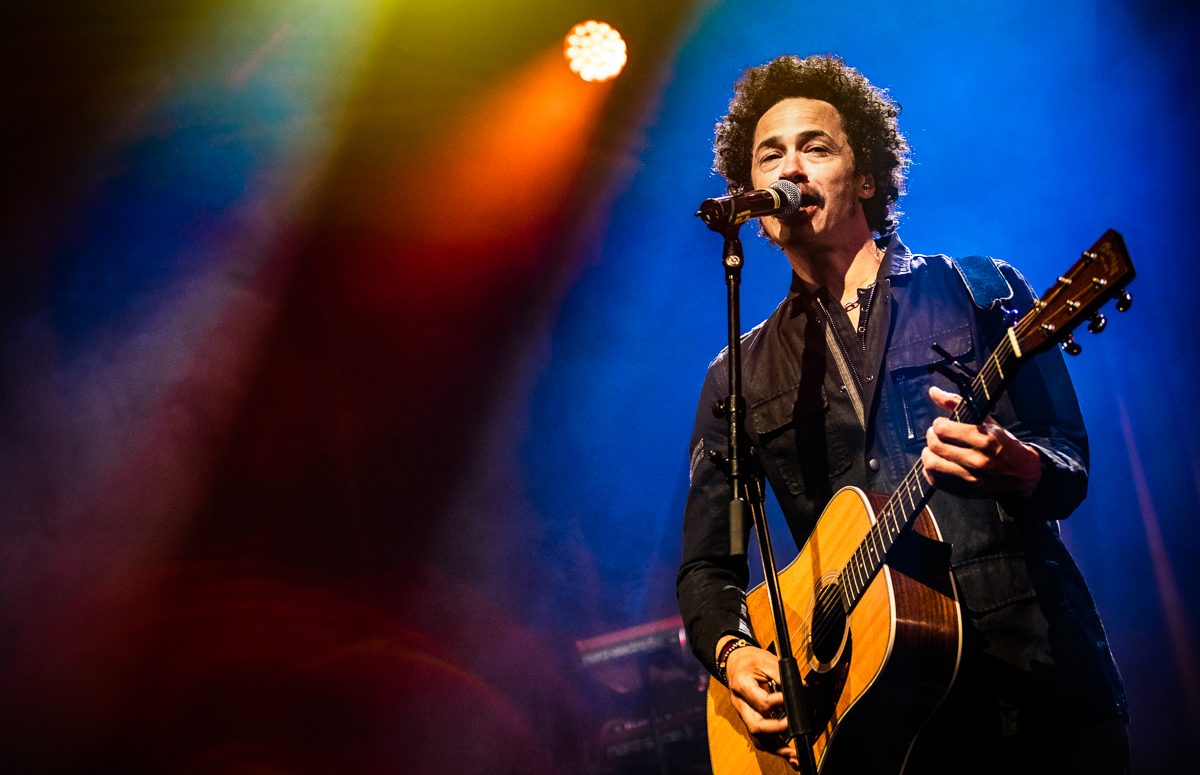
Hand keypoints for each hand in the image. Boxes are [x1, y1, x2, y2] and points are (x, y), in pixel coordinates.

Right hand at [722, 641, 801, 769]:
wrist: (735, 661)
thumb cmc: (750, 660)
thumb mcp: (766, 659)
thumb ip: (783, 674)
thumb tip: (801, 688)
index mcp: (741, 685)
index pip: (761, 702)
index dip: (779, 702)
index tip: (793, 699)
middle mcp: (740, 703)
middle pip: (756, 725)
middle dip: (776, 732)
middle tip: (793, 728)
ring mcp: (744, 713)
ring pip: (757, 737)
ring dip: (776, 747)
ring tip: (793, 754)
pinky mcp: (750, 719)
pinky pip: (759, 737)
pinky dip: (774, 746)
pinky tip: (787, 752)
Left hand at [921, 386, 1041, 498]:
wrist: (1022, 474)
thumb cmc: (1003, 445)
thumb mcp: (986, 421)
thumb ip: (957, 404)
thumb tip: (933, 392)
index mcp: (984, 440)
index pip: (943, 429)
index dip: (938, 424)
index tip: (942, 425)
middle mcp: (977, 461)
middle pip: (935, 446)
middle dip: (931, 437)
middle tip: (936, 435)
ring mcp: (971, 479)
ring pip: (931, 464)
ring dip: (928, 454)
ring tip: (935, 449)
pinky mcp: (966, 491)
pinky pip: (935, 481)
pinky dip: (930, 471)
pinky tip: (938, 463)